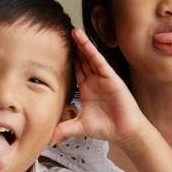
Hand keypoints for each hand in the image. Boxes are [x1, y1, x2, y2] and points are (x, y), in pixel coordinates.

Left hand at [49, 28, 145, 145]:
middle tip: (63, 32)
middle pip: (81, 60)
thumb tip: (46, 139)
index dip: (66, 59)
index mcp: (85, 89)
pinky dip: (93, 53)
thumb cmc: (106, 128)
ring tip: (74, 31)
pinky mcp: (112, 79)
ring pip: (90, 58)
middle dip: (73, 47)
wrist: (124, 132)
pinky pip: (101, 63)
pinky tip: (86, 44)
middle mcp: (94, 81)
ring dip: (83, 45)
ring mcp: (103, 79)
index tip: (55, 48)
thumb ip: (63, 129)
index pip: (74, 70)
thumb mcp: (79, 127)